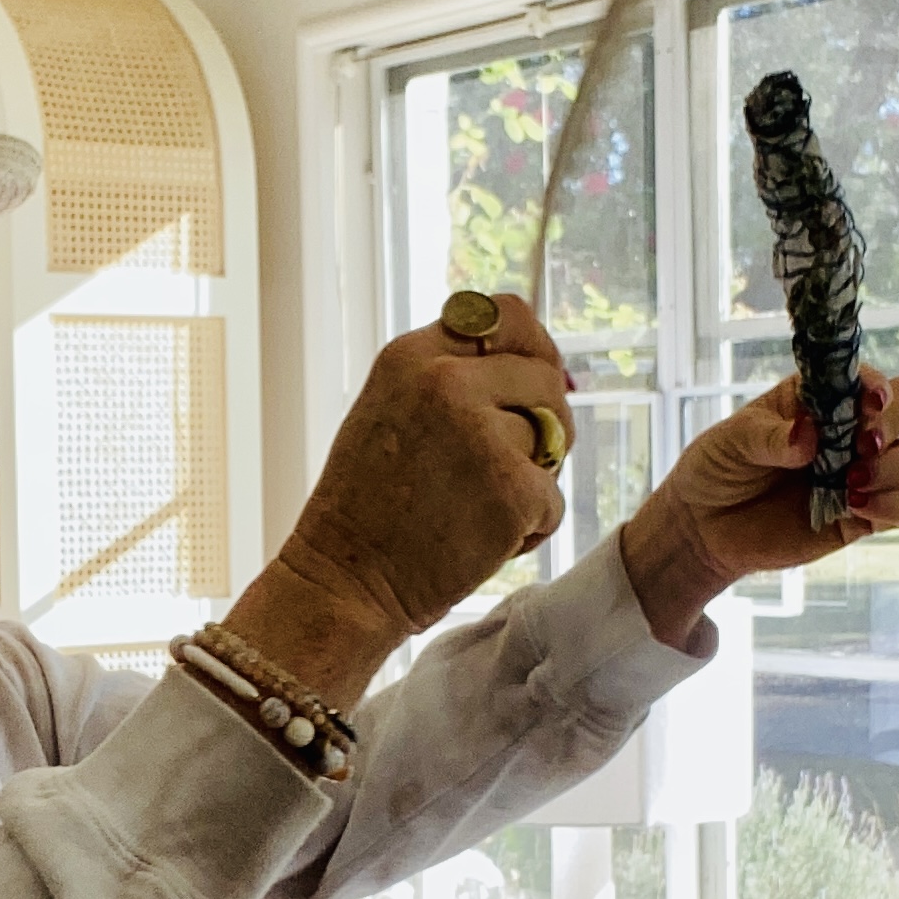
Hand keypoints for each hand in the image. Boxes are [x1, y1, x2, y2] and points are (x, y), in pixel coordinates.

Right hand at [224, 297, 573, 707]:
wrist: (344, 583)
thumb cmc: (367, 508)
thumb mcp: (391, 410)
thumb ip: (451, 378)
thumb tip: (546, 371)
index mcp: (412, 355)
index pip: (506, 314)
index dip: (533, 348)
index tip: (534, 384)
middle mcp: (446, 382)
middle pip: (544, 377)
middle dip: (543, 423)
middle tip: (505, 469)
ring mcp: (482, 434)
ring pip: (553, 440)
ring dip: (532, 479)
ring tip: (476, 509)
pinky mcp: (513, 490)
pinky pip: (554, 498)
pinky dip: (530, 529)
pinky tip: (481, 542)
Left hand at [620, 366, 898, 651]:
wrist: (705, 527)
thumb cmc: (717, 468)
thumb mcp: (732, 442)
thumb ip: (770, 437)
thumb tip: (809, 435)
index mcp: (825, 397)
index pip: (872, 380)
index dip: (880, 387)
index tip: (870, 402)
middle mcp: (854, 428)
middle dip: (897, 422)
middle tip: (863, 444)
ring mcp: (865, 471)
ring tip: (852, 482)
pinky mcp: (864, 514)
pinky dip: (893, 505)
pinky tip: (856, 505)